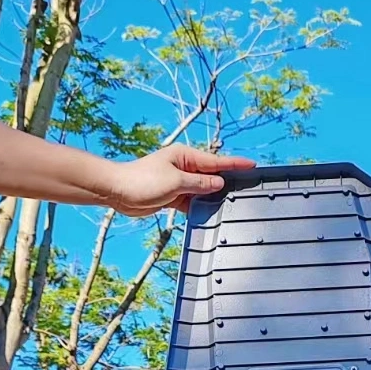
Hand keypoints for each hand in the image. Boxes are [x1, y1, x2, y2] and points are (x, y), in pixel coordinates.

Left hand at [106, 145, 255, 216]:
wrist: (118, 192)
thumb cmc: (142, 181)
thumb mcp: (176, 182)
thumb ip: (199, 184)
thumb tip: (218, 184)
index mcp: (185, 156)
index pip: (216, 161)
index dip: (235, 165)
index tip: (252, 166)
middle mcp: (183, 167)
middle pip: (211, 175)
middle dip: (227, 182)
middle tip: (246, 187)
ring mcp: (179, 182)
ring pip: (202, 190)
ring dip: (212, 197)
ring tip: (231, 203)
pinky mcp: (172, 196)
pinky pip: (192, 201)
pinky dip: (200, 207)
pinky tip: (210, 213)